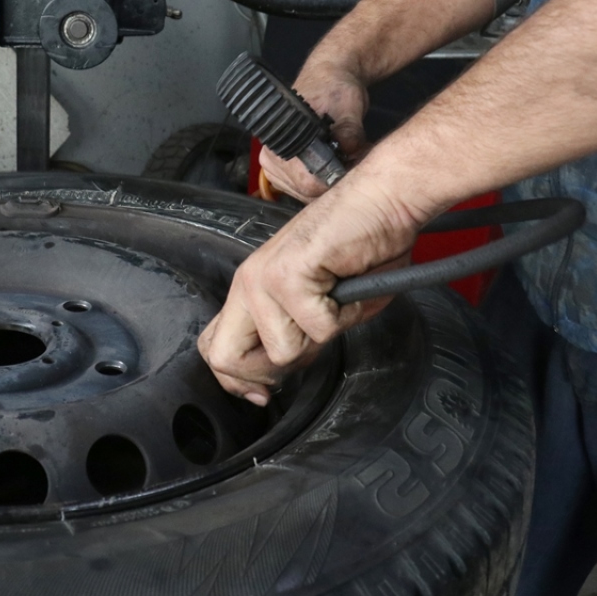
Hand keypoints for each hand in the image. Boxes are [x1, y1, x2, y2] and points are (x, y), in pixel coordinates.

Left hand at [198, 177, 421, 403]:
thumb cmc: (358, 245)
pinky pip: (317, 329)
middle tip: (306, 347)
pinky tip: (346, 286)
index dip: (235, 382)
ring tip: (335, 301)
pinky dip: (344, 316)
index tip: (263, 394)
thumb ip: (290, 332)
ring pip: (283, 352)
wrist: (383, 201)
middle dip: (268, 374)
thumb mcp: (316, 300)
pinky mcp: (289, 276)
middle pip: (225, 359)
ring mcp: (264, 279)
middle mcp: (248, 284)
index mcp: (250, 289)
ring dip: (321, 338)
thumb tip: (274, 379)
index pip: (214, 348)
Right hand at [260, 59, 369, 202]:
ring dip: (328, 182)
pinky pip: (303, 189)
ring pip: (305, 193)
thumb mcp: (347, 106)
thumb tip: (349, 151)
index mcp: (281, 139)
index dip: (333, 180)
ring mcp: (275, 166)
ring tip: (345, 159)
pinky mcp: (283, 171)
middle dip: (333, 181)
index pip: (306, 181)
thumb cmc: (333, 89)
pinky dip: (321, 181)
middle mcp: (273, 156)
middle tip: (354, 161)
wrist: (327, 78)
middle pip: (305, 191)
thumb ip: (349, 131)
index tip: (352, 169)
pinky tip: (334, 164)